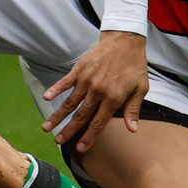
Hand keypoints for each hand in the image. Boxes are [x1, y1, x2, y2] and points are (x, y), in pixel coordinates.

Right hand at [40, 30, 147, 152]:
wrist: (125, 39)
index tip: (80, 148)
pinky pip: (65, 82)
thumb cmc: (134, 65)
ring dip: (57, 115)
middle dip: (69, 130)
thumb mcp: (141, 88)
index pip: (98, 122)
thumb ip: (133, 109)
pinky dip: (55, 89)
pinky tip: (46, 98)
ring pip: (69, 102)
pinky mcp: (79, 69)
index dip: (89, 137)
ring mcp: (86, 80)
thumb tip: (132, 129)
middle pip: (80, 115)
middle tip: (58, 141)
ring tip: (46, 127)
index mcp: (113, 98)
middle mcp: (97, 91)